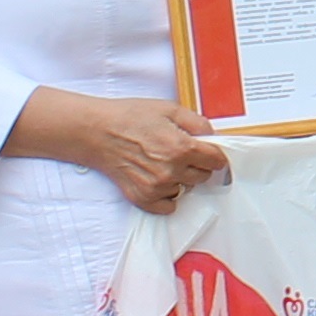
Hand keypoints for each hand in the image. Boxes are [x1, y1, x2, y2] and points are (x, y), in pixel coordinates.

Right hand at [69, 96, 230, 209]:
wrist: (98, 132)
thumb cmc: (130, 118)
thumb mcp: (169, 109)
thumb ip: (197, 123)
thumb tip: (214, 136)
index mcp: (182, 147)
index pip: (217, 160)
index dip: (215, 154)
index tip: (210, 152)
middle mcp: (172, 171)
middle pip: (204, 176)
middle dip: (197, 164)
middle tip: (180, 152)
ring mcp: (157, 188)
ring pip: (186, 189)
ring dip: (181, 178)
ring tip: (162, 161)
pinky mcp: (144, 199)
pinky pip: (169, 205)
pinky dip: (167, 195)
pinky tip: (156, 178)